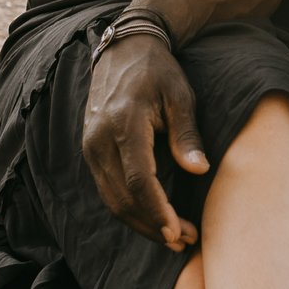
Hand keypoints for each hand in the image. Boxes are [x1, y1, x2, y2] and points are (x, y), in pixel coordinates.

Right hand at [80, 32, 208, 251]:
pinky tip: (152, 218)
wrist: (124, 48)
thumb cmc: (158, 71)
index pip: (139, 181)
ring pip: (112, 200)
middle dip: (153, 225)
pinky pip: (107, 190)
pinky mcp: (90, 151)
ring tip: (172, 237)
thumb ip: (186, 134)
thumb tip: (198, 170)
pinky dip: (128, 210)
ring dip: (141, 223)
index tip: (179, 232)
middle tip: (184, 240)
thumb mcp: (181, 95)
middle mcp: (99, 139)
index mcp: (124, 123)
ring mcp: (90, 146)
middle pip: (123, 199)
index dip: (158, 212)